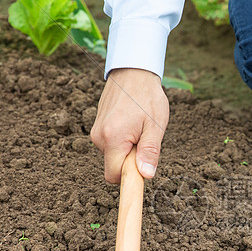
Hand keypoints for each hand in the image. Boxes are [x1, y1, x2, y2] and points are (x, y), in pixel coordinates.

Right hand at [91, 68, 168, 183]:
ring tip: (138, 129)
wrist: (132, 72)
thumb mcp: (155, 125)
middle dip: (130, 161)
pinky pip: (110, 145)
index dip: (129, 178)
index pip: (113, 176)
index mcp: (112, 138)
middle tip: (143, 139)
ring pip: (113, 156)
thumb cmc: (147, 97)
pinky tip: (130, 125)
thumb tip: (146, 175)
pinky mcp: (97, 127)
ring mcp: (96, 132)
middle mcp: (99, 137)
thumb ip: (150, 152)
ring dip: (127, 150)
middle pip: (114, 167)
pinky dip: (121, 142)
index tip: (142, 171)